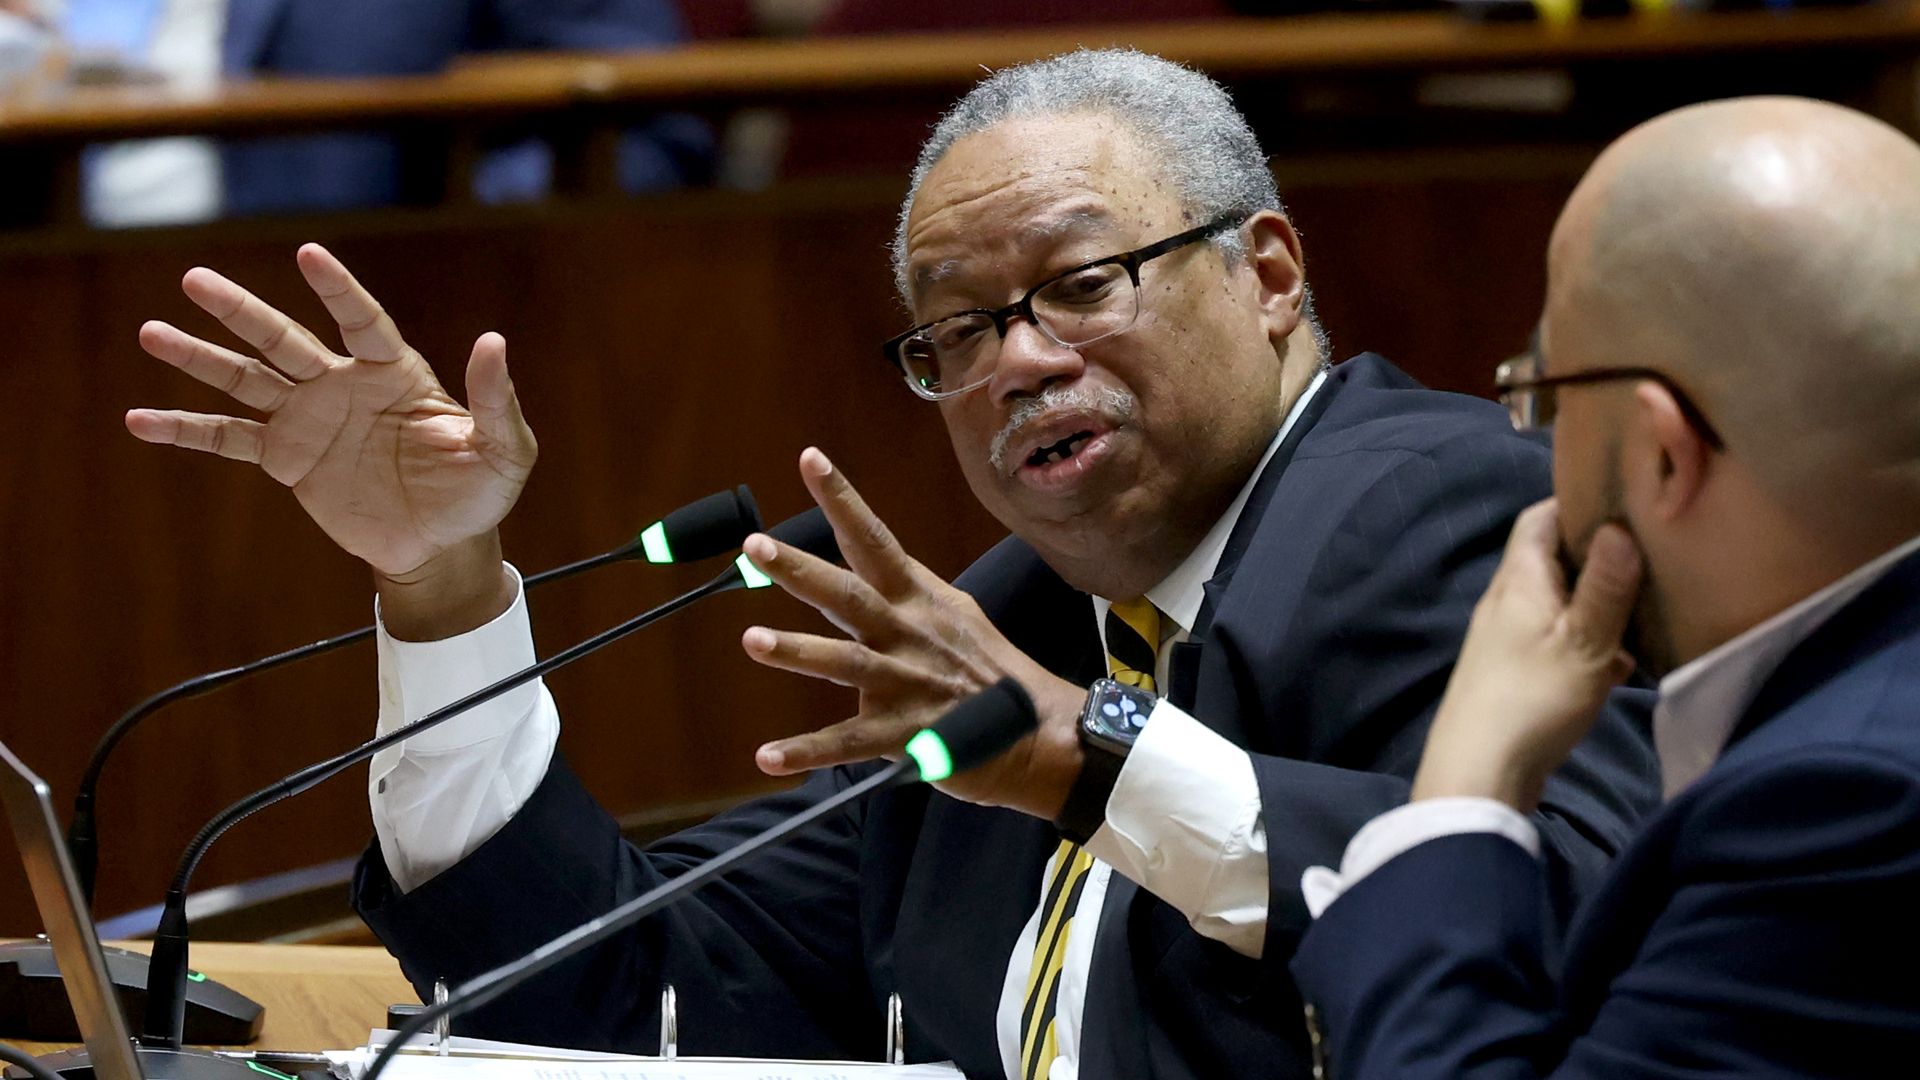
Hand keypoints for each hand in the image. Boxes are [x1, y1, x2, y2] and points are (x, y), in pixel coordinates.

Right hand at [126, 244, 534, 633]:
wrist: (441, 545)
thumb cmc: (478, 494)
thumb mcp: (504, 451)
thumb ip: (495, 399)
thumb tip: (493, 341)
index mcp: (395, 374)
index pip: (361, 321)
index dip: (338, 291)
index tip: (309, 255)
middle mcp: (343, 386)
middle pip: (284, 340)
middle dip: (240, 311)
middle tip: (193, 279)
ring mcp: (310, 420)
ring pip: (247, 379)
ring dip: (200, 358)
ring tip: (152, 333)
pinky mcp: (287, 460)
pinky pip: (229, 438)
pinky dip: (187, 430)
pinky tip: (140, 420)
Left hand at [739, 448, 1089, 818]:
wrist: (1039, 735)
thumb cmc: (990, 671)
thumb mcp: (955, 615)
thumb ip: (906, 592)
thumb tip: (867, 561)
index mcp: (918, 599)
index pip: (874, 539)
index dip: (842, 499)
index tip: (810, 459)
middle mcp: (908, 633)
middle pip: (849, 595)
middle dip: (802, 570)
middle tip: (757, 546)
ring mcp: (905, 684)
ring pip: (846, 663)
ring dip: (799, 652)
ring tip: (753, 640)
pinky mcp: (904, 735)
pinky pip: (848, 744)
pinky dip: (807, 751)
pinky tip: (767, 756)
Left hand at [1411, 499, 1642, 811]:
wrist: (1478, 774)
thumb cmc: (1533, 701)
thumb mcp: (1584, 642)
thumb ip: (1604, 587)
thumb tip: (1618, 527)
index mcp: (1519, 580)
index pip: (1540, 519)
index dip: (1577, 501)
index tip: (1625, 499)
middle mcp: (1507, 601)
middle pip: (1552, 559)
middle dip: (1599, 553)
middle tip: (1652, 552)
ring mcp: (1507, 638)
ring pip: (1559, 603)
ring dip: (1598, 603)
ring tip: (1648, 606)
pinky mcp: (1514, 673)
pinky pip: (1557, 641)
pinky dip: (1588, 642)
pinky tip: (1621, 663)